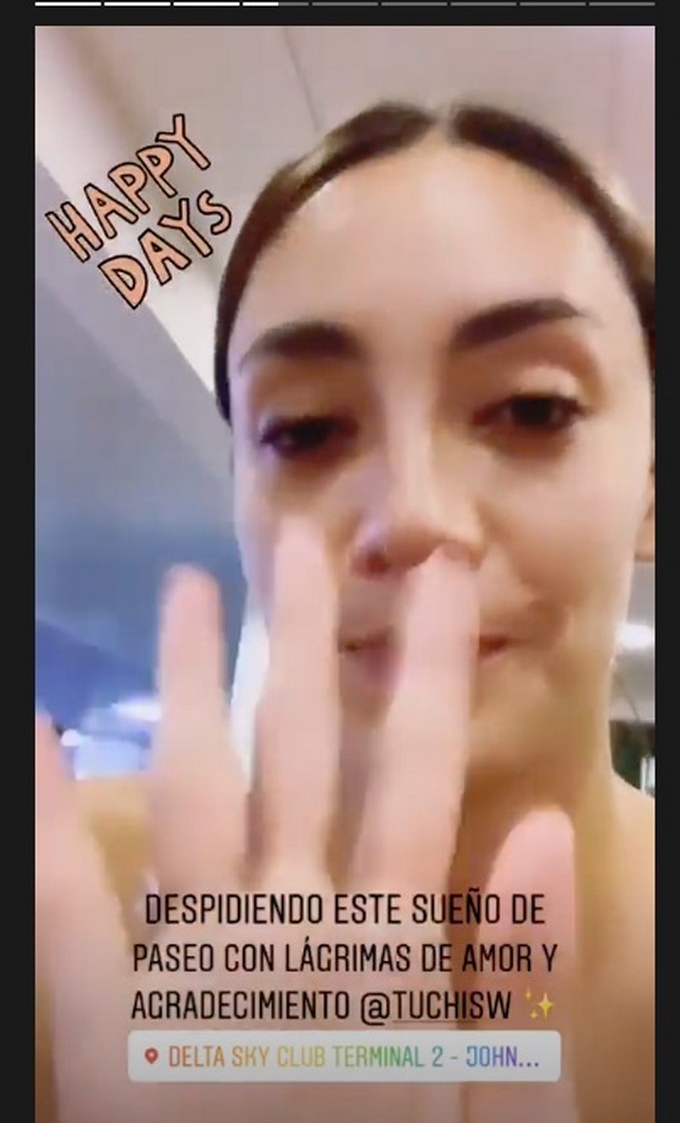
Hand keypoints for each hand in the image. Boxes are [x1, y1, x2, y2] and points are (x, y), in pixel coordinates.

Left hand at [36, 524, 477, 1122]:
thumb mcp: (486, 1108)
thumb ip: (515, 978)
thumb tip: (544, 829)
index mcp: (384, 960)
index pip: (414, 783)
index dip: (427, 675)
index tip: (440, 585)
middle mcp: (285, 939)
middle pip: (300, 761)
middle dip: (304, 648)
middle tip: (300, 544)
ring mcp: (194, 973)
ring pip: (197, 796)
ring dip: (196, 687)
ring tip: (189, 591)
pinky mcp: (115, 1026)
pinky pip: (73, 907)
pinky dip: (51, 815)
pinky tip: (41, 726)